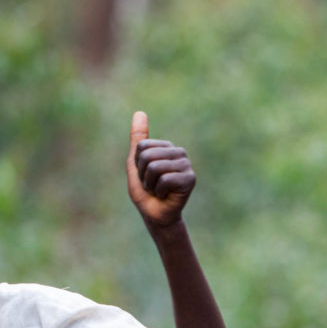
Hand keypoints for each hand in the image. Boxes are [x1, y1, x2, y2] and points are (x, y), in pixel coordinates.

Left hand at [125, 111, 194, 226]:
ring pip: (155, 167)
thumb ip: (138, 138)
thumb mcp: (136, 164)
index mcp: (165, 147)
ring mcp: (186, 164)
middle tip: (152, 184)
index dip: (137, 165)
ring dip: (150, 184)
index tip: (144, 175)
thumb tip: (139, 112)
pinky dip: (159, 191)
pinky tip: (166, 194)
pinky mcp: (190, 178)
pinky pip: (165, 179)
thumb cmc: (146, 192)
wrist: (155, 215)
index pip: (142, 147)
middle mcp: (178, 152)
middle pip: (147, 156)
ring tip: (158, 189)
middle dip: (143, 175)